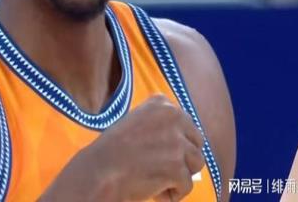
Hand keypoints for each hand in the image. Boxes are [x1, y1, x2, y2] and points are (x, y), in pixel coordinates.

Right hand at [87, 95, 203, 200]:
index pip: (186, 124)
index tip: (155, 149)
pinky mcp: (177, 167)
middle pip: (196, 142)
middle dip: (183, 158)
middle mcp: (173, 117)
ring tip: (157, 179)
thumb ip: (162, 124)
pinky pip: (187, 185)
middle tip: (159, 167)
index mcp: (162, 104)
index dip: (175, 141)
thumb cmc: (114, 149)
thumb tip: (188, 143)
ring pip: (196, 163)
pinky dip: (173, 194)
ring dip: (179, 176)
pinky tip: (154, 191)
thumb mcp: (137, 121)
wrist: (101, 169)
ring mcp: (177, 142)